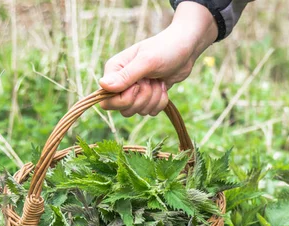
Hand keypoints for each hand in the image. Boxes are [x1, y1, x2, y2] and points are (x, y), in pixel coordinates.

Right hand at [99, 2, 217, 116]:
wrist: (185, 49)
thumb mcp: (147, 61)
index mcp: (114, 70)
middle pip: (124, 109)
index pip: (107, 101)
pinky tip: (163, 86)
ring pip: (139, 111)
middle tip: (151, 81)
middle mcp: (121, 82)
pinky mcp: (148, 96)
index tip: (138, 85)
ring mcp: (135, 90)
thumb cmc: (166, 49)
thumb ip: (126, 76)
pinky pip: (150, 111)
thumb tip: (103, 85)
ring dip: (154, 98)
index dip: (125, 99)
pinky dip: (160, 102)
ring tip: (158, 81)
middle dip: (143, 98)